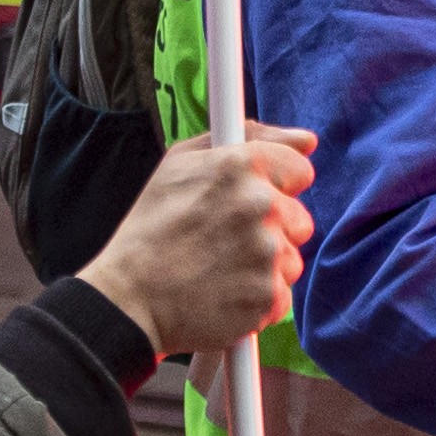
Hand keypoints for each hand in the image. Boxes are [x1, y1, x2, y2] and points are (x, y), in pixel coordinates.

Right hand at [72, 124, 318, 365]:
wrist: (130, 297)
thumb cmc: (151, 228)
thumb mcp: (180, 162)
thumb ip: (247, 137)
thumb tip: (305, 139)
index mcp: (242, 165)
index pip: (300, 168)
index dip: (279, 185)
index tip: (257, 198)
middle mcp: (261, 205)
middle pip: (299, 218)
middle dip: (273, 229)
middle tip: (228, 240)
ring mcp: (267, 254)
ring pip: (290, 258)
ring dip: (265, 265)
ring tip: (221, 268)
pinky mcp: (269, 297)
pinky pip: (280, 294)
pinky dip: (257, 298)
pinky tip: (225, 293)